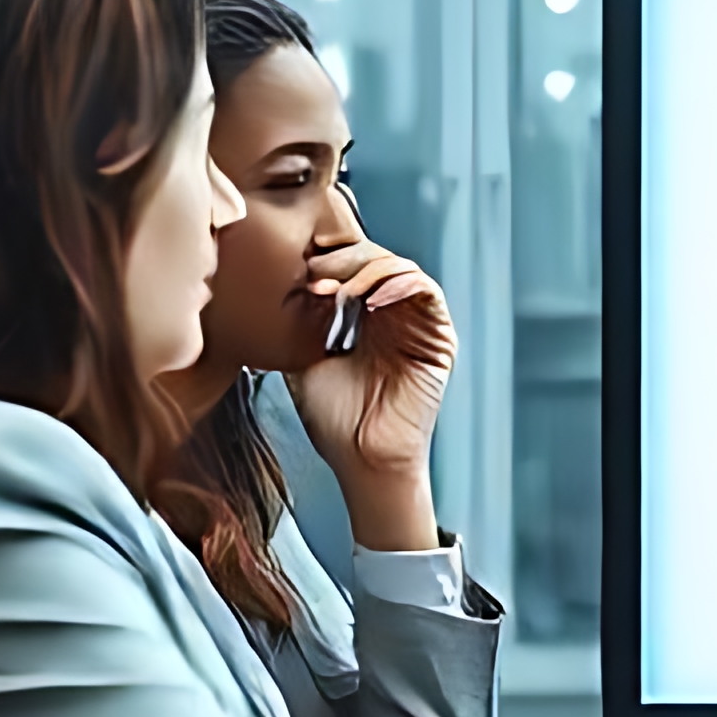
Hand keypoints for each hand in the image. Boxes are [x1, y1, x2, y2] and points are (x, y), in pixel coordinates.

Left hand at [288, 241, 454, 544]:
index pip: (350, 265)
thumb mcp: (302, 357)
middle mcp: (392, 314)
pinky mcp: (439, 337)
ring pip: (400, 268)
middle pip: (375, 258)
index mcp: (361, 316)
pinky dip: (400, 284)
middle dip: (343, 261)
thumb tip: (277, 281)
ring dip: (367, 270)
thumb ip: (301, 320)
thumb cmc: (333, 418)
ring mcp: (417, 324)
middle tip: (315, 277)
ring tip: (339, 291)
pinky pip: (427, 292)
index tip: (298, 274)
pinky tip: (370, 299)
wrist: (361, 457)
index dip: (326, 261)